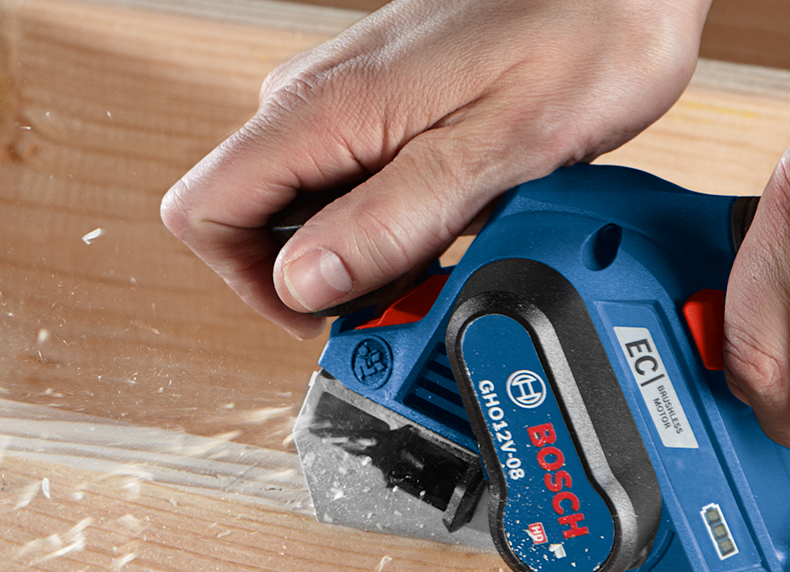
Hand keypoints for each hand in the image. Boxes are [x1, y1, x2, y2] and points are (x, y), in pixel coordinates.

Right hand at [162, 0, 710, 337]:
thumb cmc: (583, 39)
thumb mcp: (494, 152)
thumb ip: (390, 220)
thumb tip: (302, 285)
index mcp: (324, 107)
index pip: (206, 211)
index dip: (253, 284)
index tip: (330, 313)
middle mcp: (316, 97)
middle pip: (254, 219)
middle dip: (328, 276)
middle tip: (418, 281)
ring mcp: (346, 100)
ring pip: (309, 207)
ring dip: (372, 249)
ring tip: (457, 236)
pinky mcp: (382, 106)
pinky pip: (356, 182)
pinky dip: (401, 217)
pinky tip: (465, 209)